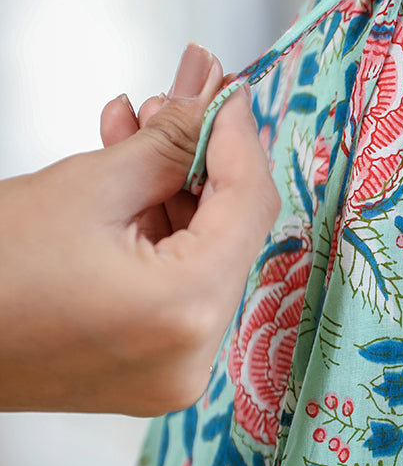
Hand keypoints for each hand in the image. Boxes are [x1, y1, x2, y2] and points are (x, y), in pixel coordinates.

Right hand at [0, 45, 279, 414]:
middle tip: (174, 106)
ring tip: (135, 139)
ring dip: (177, 194)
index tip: (225, 94)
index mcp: (183, 310)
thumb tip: (211, 92)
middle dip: (203, 162)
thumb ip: (168, 138)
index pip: (250, 205)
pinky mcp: (154, 374)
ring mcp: (174, 372)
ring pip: (207, 259)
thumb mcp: (88, 186)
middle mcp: (192, 356)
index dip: (239, 138)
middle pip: (233, 234)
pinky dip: (163, 238)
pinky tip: (131, 190)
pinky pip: (180, 291)